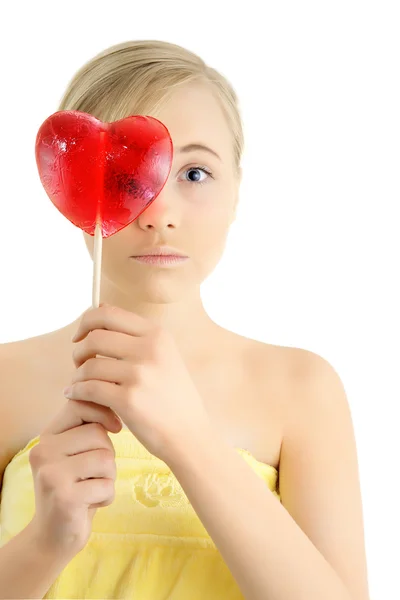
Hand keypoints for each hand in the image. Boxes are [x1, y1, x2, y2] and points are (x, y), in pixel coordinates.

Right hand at [29, 399, 121, 557]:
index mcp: (47, 436)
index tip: (114, 427)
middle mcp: (43, 451)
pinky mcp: (64, 497)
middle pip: (98, 434)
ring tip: (90, 488)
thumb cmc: (76, 487)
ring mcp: (51, 474)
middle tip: (92, 474)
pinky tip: (89, 505)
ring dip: (108, 477)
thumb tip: (113, 395)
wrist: (53, 536)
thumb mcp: (77, 453)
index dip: (103, 412)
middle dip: (107, 454)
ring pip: (105, 458)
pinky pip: (106, 485)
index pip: (80, 405)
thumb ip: (87, 427)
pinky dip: (106, 497)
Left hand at [65, 304, 212, 463]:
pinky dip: (76, 392)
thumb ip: (135, 335)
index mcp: (157, 334)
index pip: (108, 314)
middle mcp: (150, 349)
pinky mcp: (129, 400)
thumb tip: (101, 307)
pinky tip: (74, 396)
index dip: (86, 322)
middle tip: (78, 365)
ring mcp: (140, 374)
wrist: (190, 435)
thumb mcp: (164, 356)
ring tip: (79, 384)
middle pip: (94, 337)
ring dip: (77, 375)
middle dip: (79, 350)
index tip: (79, 337)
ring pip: (89, 365)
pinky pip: (88, 389)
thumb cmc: (172, 397)